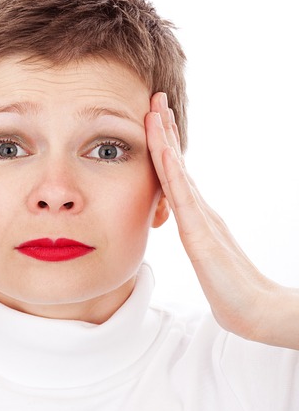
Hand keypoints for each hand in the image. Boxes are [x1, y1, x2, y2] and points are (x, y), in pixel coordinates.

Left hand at [145, 92, 298, 347]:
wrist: (255, 311)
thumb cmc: (232, 292)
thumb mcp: (208, 261)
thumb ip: (201, 244)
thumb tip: (193, 237)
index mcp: (197, 216)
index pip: (176, 175)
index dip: (165, 146)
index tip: (154, 119)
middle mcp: (200, 210)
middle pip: (177, 164)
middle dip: (165, 130)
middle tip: (155, 98)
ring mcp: (202, 219)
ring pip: (178, 172)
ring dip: (165, 140)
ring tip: (155, 110)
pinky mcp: (201, 234)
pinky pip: (183, 196)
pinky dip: (172, 171)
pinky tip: (163, 151)